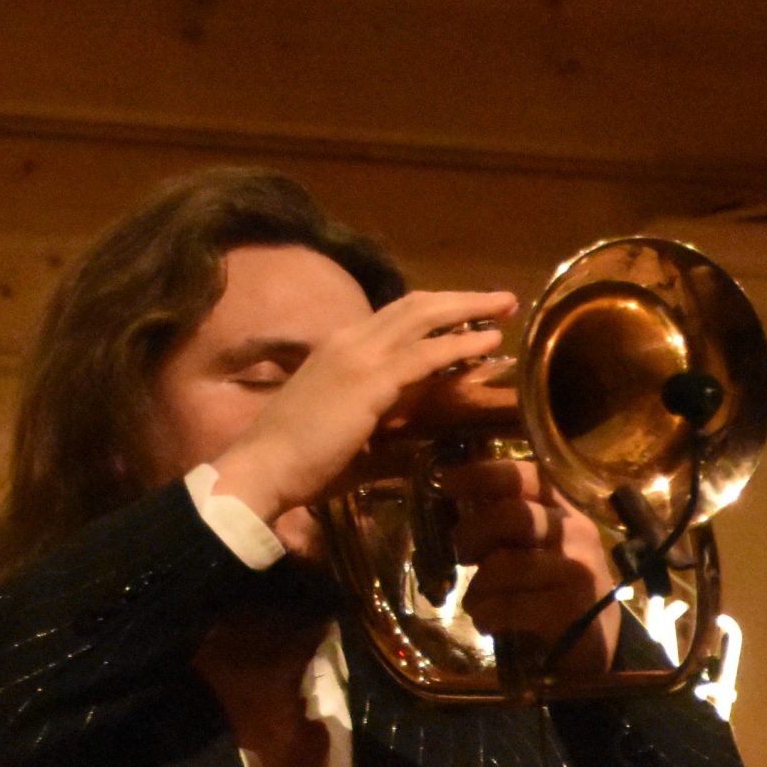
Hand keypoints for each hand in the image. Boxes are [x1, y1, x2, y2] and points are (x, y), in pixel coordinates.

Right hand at [209, 289, 519, 544]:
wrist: (261, 468)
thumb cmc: (298, 462)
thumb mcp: (349, 435)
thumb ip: (386, 430)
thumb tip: (421, 439)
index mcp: (340, 349)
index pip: (395, 318)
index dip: (435, 312)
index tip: (469, 315)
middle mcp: (350, 340)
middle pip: (415, 305)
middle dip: (461, 299)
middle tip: (500, 300)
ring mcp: (359, 355)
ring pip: (424, 317)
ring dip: (469, 309)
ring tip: (506, 308)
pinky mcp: (371, 380)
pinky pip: (426, 354)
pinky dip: (461, 344)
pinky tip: (489, 344)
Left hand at [443, 456, 622, 676]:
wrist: (597, 646)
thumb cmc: (554, 593)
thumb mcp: (537, 551)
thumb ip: (507, 528)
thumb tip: (456, 510)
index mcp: (564, 512)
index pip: (525, 477)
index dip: (482, 474)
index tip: (445, 481)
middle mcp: (576, 534)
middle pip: (512, 515)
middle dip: (471, 535)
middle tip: (460, 555)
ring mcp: (578, 571)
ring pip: (504, 564)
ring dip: (477, 588)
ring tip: (477, 602)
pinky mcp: (571, 609)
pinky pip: (508, 606)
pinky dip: (486, 616)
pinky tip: (488, 623)